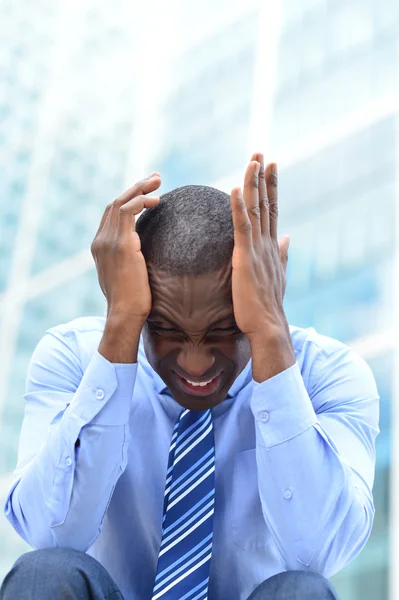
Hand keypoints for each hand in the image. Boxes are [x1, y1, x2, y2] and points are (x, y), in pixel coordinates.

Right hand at [92, 174, 160, 361]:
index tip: (148, 192)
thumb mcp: (128, 274)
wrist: (125, 314)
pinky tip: (156, 200)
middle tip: (156, 178)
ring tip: (158, 181)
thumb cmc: (132, 300)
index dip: (129, 199)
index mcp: (100, 247)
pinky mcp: (120, 245)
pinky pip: (128, 212)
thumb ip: (130, 258)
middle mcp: (100, 241)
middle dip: (136, 187)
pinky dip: (141, 201)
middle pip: (115, 203)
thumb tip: (144, 252)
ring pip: (121, 203)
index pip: (112, 214)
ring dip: (140, 188)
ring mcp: (108, 242)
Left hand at [230, 154, 294, 380]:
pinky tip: (236, 190)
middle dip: (264, 177)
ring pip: (256, 210)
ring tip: (253, 161)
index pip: (272, 210)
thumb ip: (282, 254)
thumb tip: (287, 237)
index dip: (272, 187)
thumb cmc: (267, 304)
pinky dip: (239, 208)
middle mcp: (267, 244)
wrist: (267, 326)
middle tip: (262, 153)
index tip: (271, 166)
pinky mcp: (245, 258)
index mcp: (271, 247)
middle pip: (266, 204)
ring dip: (254, 184)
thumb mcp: (277, 274)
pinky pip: (241, 228)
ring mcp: (257, 250)